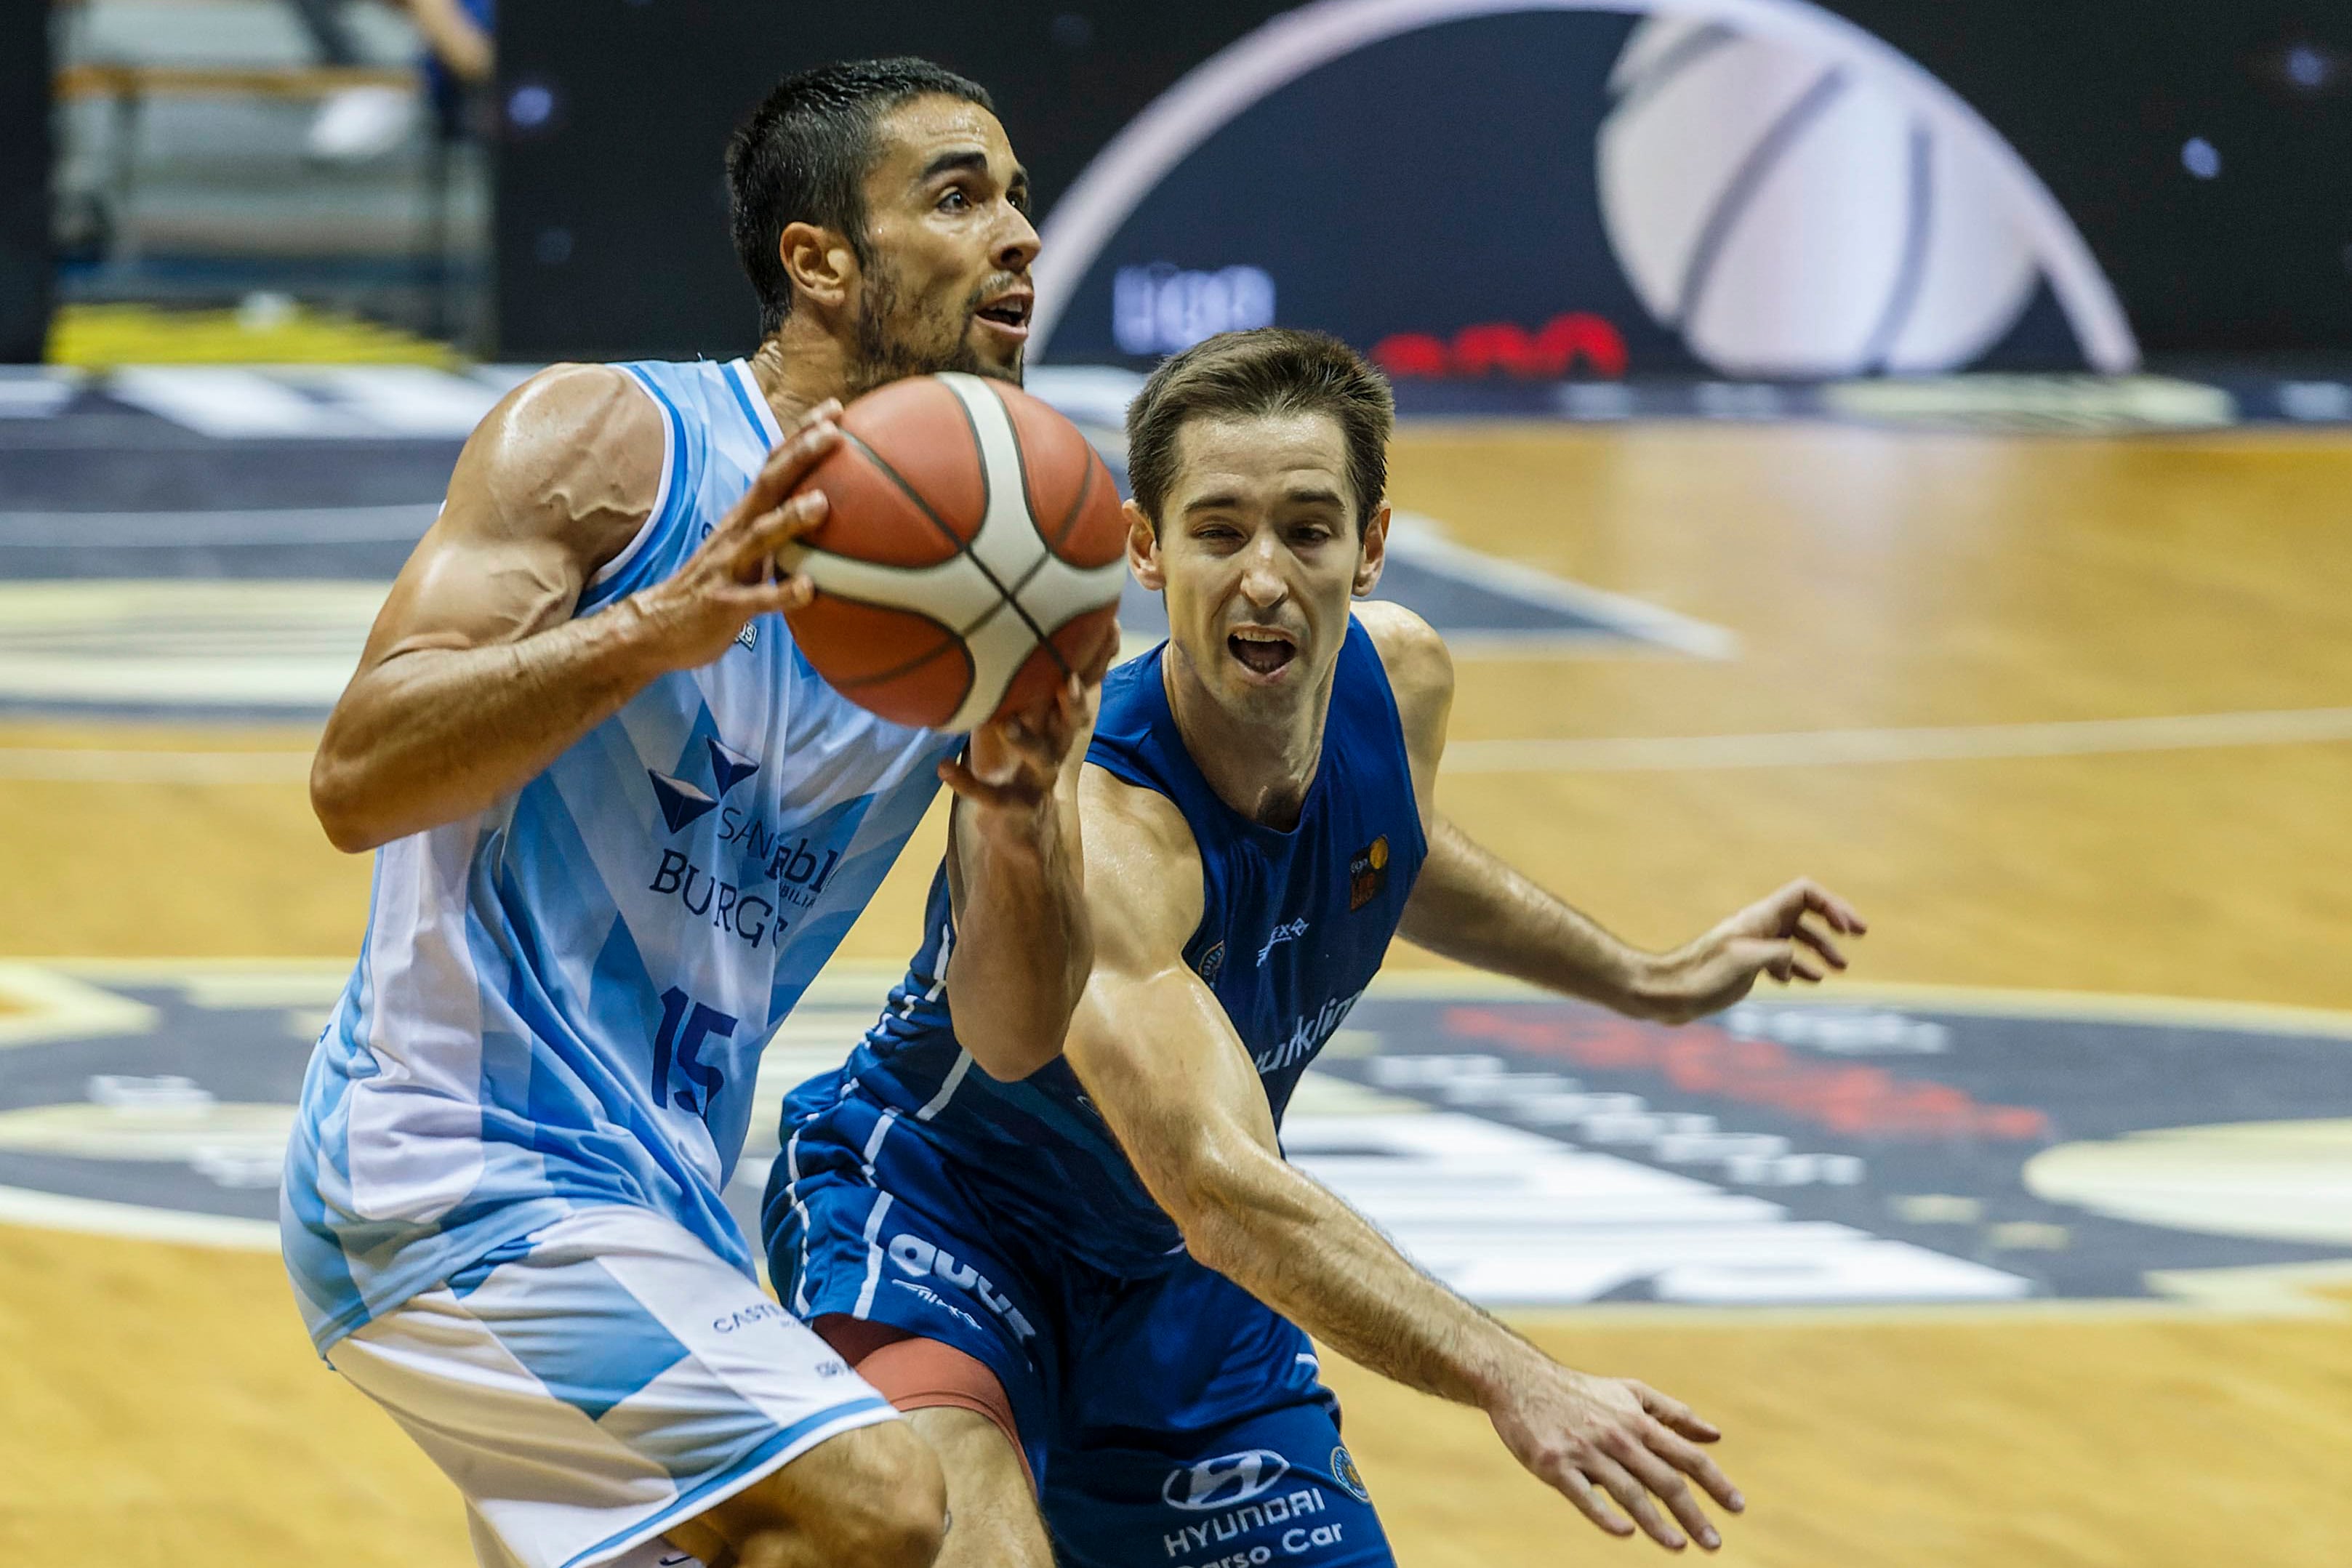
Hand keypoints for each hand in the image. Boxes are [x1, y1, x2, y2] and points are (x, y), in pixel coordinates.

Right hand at [623, 400, 840, 670]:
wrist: (656, 628)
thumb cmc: (718, 587)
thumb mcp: (751, 552)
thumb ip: (782, 532)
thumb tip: (830, 515)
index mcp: (745, 517)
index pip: (775, 465)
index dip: (801, 436)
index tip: (835, 410)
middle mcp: (736, 533)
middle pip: (769, 485)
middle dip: (800, 456)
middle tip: (834, 433)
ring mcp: (729, 566)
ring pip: (760, 536)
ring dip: (790, 518)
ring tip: (822, 503)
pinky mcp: (725, 604)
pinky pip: (756, 598)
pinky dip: (782, 593)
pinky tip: (809, 590)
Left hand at [940, 623, 1121, 818]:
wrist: (1014, 824)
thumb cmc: (1010, 758)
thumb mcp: (1013, 717)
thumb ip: (1010, 686)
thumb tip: (993, 636)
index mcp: (1056, 726)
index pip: (1076, 694)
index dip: (1089, 670)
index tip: (1099, 639)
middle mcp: (1055, 750)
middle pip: (1073, 724)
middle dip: (1072, 703)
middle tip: (1065, 680)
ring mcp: (1039, 781)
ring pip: (1042, 759)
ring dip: (1026, 740)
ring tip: (1005, 723)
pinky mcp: (1015, 807)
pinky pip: (993, 797)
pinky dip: (968, 783)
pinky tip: (943, 767)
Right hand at [1489, 1366, 1742, 1551]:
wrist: (1521, 1381)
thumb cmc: (1581, 1391)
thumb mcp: (1630, 1392)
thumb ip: (1673, 1413)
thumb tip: (1714, 1436)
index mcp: (1637, 1421)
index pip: (1686, 1455)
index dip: (1715, 1482)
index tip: (1738, 1507)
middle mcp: (1617, 1436)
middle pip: (1664, 1480)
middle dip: (1693, 1514)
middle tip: (1714, 1544)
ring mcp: (1586, 1452)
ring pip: (1630, 1492)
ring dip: (1657, 1523)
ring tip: (1679, 1546)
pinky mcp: (1555, 1465)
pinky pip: (1584, 1496)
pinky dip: (1606, 1515)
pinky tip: (1626, 1533)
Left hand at [1637, 878, 1867, 1023]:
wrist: (1669, 993)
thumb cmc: (1701, 975)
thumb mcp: (1744, 961)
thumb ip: (1776, 953)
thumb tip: (1794, 956)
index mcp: (1760, 918)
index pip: (1804, 894)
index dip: (1832, 905)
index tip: (1850, 930)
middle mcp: (1760, 927)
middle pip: (1805, 913)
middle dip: (1833, 923)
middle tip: (1859, 935)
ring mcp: (1754, 946)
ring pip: (1795, 939)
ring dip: (1820, 949)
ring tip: (1839, 969)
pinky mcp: (1747, 966)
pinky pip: (1781, 960)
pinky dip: (1798, 967)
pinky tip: (1807, 980)